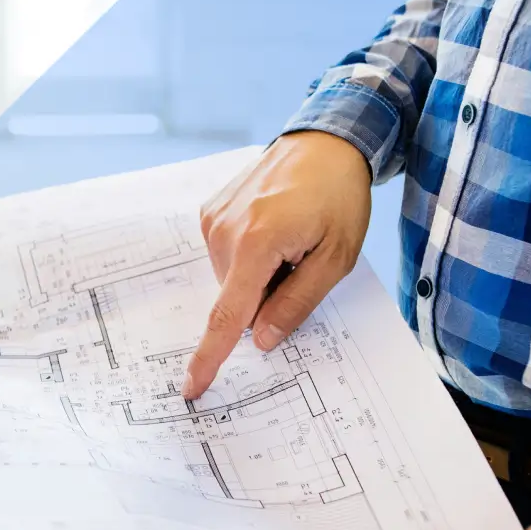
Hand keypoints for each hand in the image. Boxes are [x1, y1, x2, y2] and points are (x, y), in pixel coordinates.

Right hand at [183, 131, 371, 397]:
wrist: (326, 142)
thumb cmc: (338, 197)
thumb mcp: (335, 258)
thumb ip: (297, 303)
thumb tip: (262, 339)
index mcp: (256, 243)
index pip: (228, 315)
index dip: (211, 356)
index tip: (192, 387)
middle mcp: (224, 231)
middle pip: (237, 299)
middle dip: (266, 297)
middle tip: (300, 263)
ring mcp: (212, 219)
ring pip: (230, 280)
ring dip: (258, 275)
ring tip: (289, 240)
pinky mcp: (210, 212)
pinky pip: (225, 256)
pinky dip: (248, 256)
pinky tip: (271, 229)